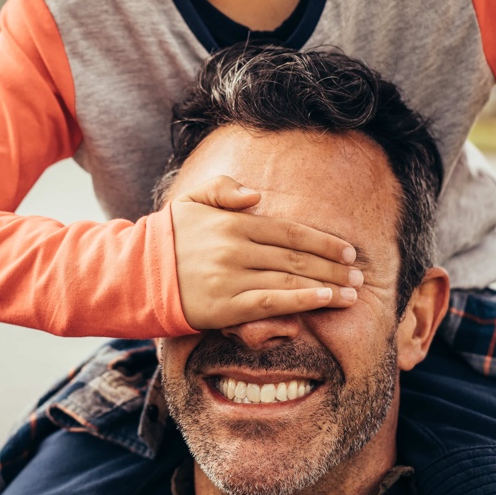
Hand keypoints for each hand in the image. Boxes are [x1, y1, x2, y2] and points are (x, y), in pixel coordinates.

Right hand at [170, 176, 362, 329]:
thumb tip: (256, 196)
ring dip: (326, 285)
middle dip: (333, 266)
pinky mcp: (225, 306)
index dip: (323, 241)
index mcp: (233, 222)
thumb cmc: (170, 237)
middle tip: (360, 275)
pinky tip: (324, 300)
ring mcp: (231, 277)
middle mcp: (236, 248)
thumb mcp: (192, 200)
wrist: (136, 274)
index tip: (348, 250)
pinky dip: (301, 300)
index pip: (290, 231)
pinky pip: (271, 302)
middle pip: (296, 256)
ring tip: (352, 293)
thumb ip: (223, 188)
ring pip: (289, 279)